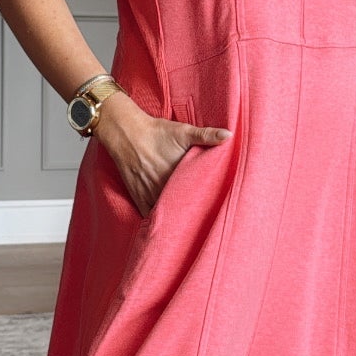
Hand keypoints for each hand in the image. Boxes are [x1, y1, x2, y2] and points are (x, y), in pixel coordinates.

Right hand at [92, 91, 230, 215]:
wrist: (126, 133)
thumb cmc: (157, 132)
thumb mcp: (184, 131)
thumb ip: (207, 135)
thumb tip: (229, 134)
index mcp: (178, 175)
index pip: (196, 196)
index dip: (206, 202)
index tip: (214, 205)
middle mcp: (163, 188)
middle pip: (181, 207)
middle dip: (192, 212)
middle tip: (204, 217)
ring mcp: (149, 194)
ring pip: (166, 214)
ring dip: (176, 217)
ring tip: (187, 224)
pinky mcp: (138, 197)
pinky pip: (148, 215)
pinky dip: (157, 220)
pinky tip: (167, 223)